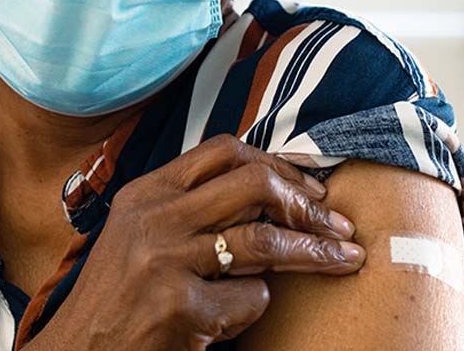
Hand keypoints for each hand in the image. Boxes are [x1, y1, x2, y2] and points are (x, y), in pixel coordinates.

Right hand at [26, 134, 365, 350]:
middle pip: (252, 185)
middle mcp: (156, 217)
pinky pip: (250, 297)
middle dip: (305, 203)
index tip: (309, 186)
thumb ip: (190, 203)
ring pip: (263, 239)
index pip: (223, 151)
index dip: (275, 162)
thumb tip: (267, 185)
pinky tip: (239, 312)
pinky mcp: (180, 309)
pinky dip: (258, 304)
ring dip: (313, 251)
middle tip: (336, 223)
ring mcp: (167, 261)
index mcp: (148, 191)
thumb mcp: (142, 230)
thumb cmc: (119, 290)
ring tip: (345, 259)